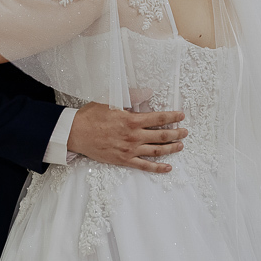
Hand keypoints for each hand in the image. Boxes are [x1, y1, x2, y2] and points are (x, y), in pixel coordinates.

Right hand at [67, 103, 187, 172]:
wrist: (76, 133)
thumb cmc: (92, 115)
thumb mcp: (111, 100)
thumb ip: (131, 96)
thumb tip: (148, 92)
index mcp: (132, 119)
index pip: (159, 118)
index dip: (172, 116)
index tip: (181, 116)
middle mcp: (134, 136)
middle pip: (162, 136)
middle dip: (176, 133)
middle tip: (185, 131)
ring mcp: (130, 150)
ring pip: (157, 151)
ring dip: (171, 149)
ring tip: (181, 146)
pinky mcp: (124, 160)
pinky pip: (145, 166)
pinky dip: (158, 168)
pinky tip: (168, 167)